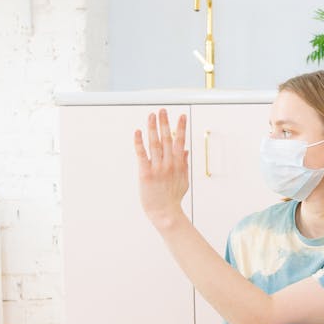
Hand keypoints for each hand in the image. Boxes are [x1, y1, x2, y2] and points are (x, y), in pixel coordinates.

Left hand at [134, 109, 189, 230]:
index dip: (181, 128)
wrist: (165, 213)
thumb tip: (185, 151)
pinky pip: (142, 155)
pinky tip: (138, 132)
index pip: (180, 141)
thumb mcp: (183, 180)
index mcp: (179, 164)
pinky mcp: (146, 173)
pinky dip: (139, 142)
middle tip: (163, 110)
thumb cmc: (173, 198)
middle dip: (165, 123)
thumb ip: (184, 164)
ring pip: (155, 143)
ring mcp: (158, 168)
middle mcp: (169, 164)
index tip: (181, 116)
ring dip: (153, 128)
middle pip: (167, 139)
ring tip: (152, 115)